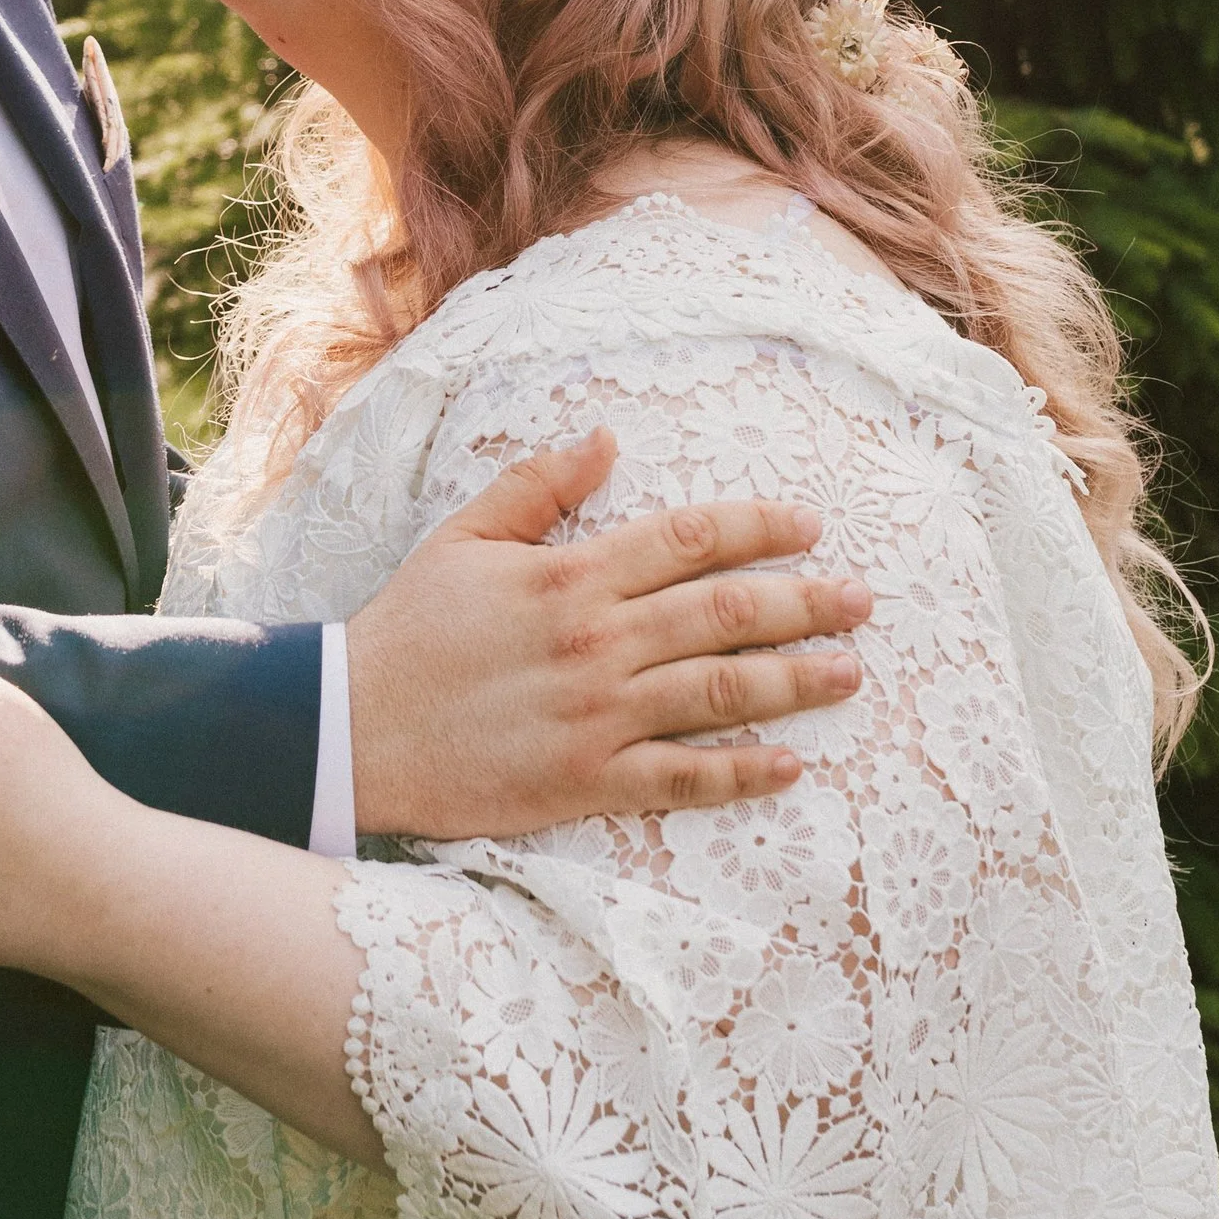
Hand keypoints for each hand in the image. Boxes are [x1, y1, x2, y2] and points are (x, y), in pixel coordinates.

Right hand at [344, 431, 871, 839]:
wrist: (354, 727)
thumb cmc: (411, 628)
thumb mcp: (465, 536)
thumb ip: (539, 485)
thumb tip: (607, 438)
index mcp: (571, 576)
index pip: (687, 540)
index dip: (756, 528)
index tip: (809, 526)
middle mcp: (597, 642)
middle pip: (724, 613)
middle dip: (803, 602)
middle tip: (863, 601)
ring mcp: (598, 715)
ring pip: (719, 693)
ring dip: (794, 681)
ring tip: (850, 674)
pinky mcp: (588, 781)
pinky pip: (682, 778)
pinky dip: (741, 773)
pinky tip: (789, 765)